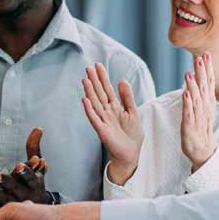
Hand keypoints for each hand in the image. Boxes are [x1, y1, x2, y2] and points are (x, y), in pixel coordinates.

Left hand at [0, 129, 50, 219]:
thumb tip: (38, 128)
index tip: (19, 165)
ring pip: (5, 201)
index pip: (30, 178)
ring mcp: (16, 207)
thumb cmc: (33, 183)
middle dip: (7, 182)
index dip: (25, 172)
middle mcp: (27, 196)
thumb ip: (34, 148)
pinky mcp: (6, 216)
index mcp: (35, 184)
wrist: (39, 215)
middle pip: (16, 189)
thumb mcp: (36, 166)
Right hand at [80, 63, 141, 184]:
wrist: (131, 154)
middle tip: (88, 68)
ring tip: (85, 79)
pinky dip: (89, 109)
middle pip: (99, 93)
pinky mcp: (101, 130)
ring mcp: (103, 120)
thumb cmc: (132, 135)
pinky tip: (85, 100)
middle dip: (94, 81)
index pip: (107, 89)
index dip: (103, 78)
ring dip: (89, 91)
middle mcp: (107, 112)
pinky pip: (94, 118)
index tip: (98, 65)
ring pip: (95, 103)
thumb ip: (127, 97)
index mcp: (115, 107)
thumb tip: (122, 80)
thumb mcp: (133, 112)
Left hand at [180, 54, 217, 170]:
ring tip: (188, 74)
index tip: (206, 55)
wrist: (202, 149)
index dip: (208, 69)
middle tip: (199, 58)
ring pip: (196, 98)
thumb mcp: (202, 107)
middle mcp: (205, 107)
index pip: (209, 83)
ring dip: (192, 86)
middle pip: (204, 87)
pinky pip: (188, 113)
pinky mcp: (190, 125)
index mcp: (208, 102)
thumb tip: (197, 77)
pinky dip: (187, 103)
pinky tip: (184, 94)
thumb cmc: (201, 126)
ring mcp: (198, 116)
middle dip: (202, 73)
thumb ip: (200, 92)